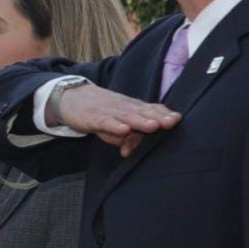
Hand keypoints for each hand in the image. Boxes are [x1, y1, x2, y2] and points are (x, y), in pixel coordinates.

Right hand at [49, 82, 181, 156]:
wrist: (70, 96)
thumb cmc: (98, 110)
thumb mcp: (113, 122)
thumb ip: (123, 136)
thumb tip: (126, 151)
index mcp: (130, 107)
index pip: (149, 108)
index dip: (163, 113)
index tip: (177, 119)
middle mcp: (122, 107)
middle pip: (142, 112)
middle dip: (157, 117)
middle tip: (171, 122)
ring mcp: (108, 111)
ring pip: (126, 116)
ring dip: (140, 121)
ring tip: (153, 126)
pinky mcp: (93, 117)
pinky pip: (105, 122)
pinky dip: (114, 126)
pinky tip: (123, 130)